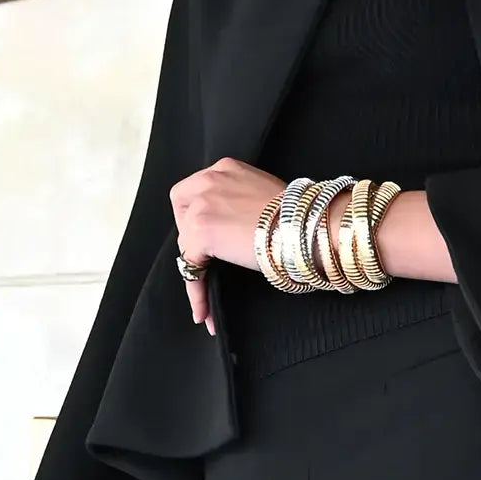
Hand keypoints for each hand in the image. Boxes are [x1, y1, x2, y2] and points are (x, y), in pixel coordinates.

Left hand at [169, 157, 285, 334]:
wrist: (300, 226)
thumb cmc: (293, 214)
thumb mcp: (262, 189)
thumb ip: (240, 196)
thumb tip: (231, 220)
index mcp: (226, 167)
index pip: (198, 189)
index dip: (200, 211)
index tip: (213, 233)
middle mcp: (208, 180)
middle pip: (181, 206)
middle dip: (190, 231)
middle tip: (209, 253)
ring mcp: (200, 206)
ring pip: (185, 241)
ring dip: (196, 265)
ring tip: (209, 291)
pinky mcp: (199, 234)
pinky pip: (190, 270)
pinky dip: (197, 293)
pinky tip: (204, 312)